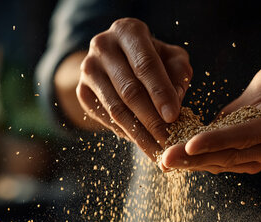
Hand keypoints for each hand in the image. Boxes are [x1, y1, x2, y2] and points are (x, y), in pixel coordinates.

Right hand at [76, 18, 191, 158]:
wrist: (115, 60)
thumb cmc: (150, 57)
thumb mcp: (170, 57)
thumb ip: (179, 74)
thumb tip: (175, 103)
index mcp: (127, 31)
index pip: (145, 65)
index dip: (160, 92)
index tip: (174, 117)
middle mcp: (102, 46)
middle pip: (129, 90)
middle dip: (152, 120)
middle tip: (168, 142)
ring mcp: (88, 70)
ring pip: (115, 109)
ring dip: (139, 134)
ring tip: (157, 150)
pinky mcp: (81, 91)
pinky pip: (105, 117)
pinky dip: (125, 133)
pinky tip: (142, 142)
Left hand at [160, 58, 260, 173]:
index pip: (245, 136)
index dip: (218, 140)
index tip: (191, 143)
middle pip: (226, 155)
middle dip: (194, 158)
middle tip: (165, 158)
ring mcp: (252, 158)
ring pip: (216, 162)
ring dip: (188, 163)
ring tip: (162, 161)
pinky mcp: (237, 158)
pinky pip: (212, 160)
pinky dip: (190, 161)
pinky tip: (169, 160)